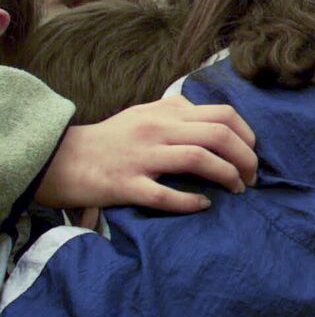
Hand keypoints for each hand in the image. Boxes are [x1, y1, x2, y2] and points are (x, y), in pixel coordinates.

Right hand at [36, 97, 257, 213]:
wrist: (59, 159)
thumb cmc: (109, 138)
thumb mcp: (144, 113)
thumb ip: (177, 111)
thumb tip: (210, 115)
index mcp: (167, 113)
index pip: (223, 115)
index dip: (247, 135)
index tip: (253, 152)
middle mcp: (157, 130)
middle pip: (218, 135)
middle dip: (246, 158)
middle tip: (252, 176)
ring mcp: (141, 157)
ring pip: (198, 159)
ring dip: (227, 176)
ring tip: (237, 189)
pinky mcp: (124, 185)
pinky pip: (165, 195)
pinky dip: (190, 201)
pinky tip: (203, 204)